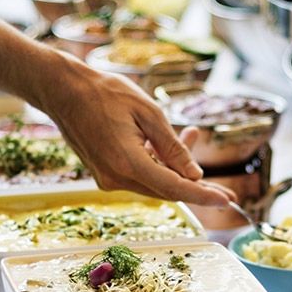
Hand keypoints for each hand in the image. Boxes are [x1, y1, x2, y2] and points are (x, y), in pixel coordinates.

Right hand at [43, 66, 234, 208]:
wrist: (63, 91)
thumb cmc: (105, 93)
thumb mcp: (148, 113)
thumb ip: (172, 147)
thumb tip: (194, 175)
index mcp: (128, 163)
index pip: (174, 189)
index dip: (204, 195)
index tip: (228, 200)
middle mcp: (115, 178)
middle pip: (166, 189)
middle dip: (194, 182)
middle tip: (224, 185)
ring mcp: (107, 178)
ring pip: (154, 182)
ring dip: (175, 167)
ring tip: (191, 135)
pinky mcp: (104, 173)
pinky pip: (140, 176)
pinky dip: (158, 164)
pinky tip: (167, 143)